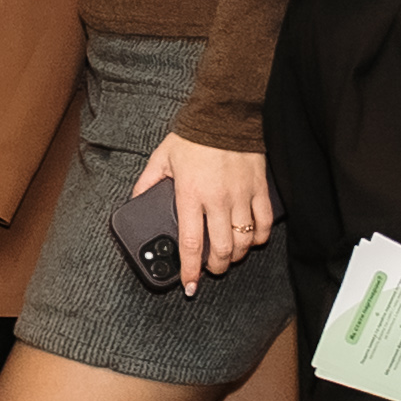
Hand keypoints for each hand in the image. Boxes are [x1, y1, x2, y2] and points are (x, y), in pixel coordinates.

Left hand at [137, 137, 275, 283]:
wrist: (225, 114)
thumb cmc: (192, 136)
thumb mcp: (161, 157)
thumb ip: (147, 182)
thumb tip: (135, 200)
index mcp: (190, 194)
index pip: (191, 243)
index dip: (190, 269)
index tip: (189, 285)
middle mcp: (217, 200)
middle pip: (222, 249)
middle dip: (216, 268)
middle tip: (210, 270)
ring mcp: (241, 196)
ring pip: (244, 241)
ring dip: (237, 256)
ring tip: (229, 257)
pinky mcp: (260, 189)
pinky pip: (264, 223)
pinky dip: (260, 238)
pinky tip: (252, 241)